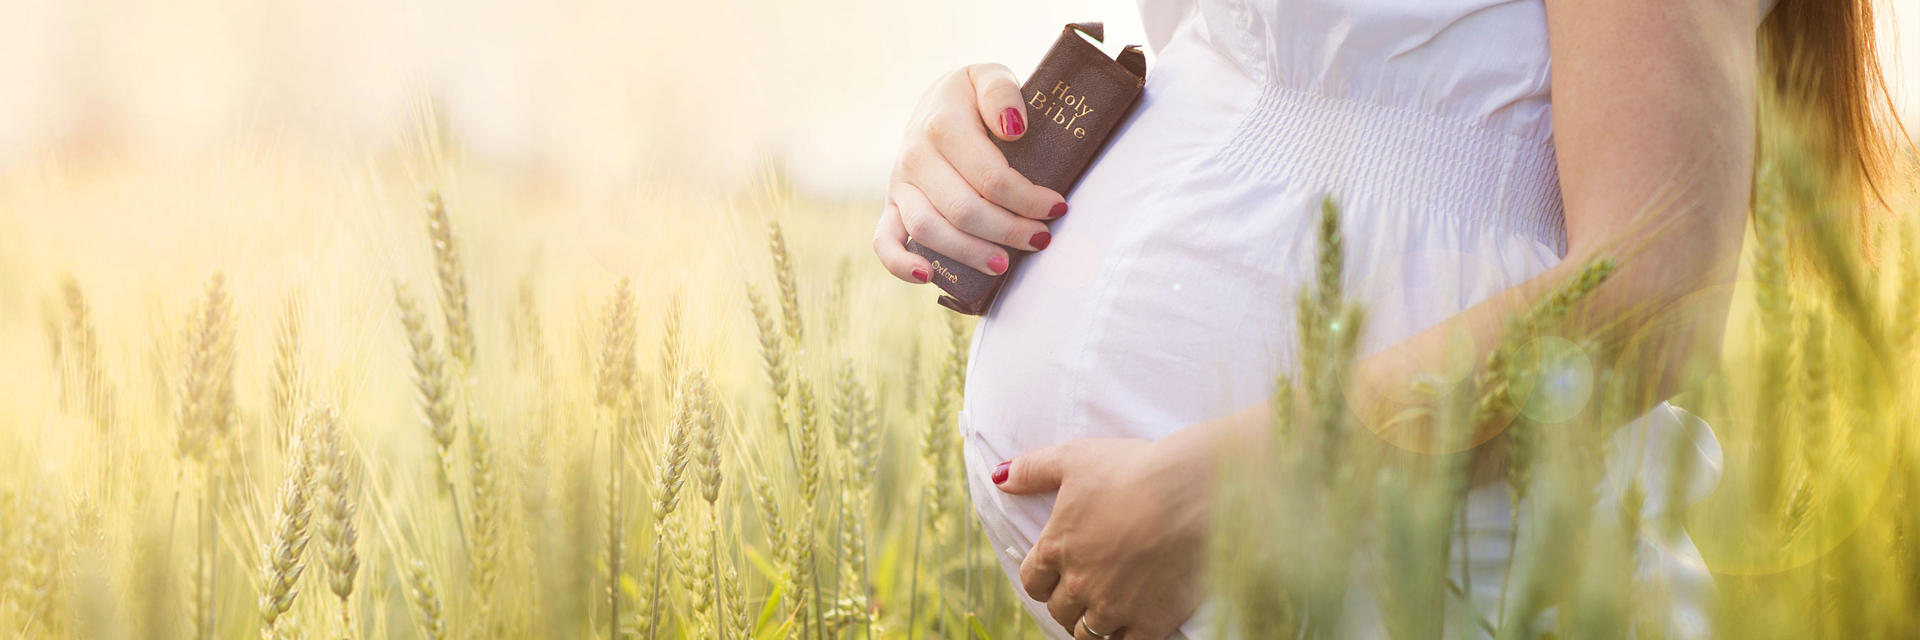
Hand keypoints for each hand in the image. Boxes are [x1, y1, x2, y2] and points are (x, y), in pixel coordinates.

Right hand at [873, 64, 1068, 283]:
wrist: (935, 103)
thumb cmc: (973, 97)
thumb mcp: (989, 76)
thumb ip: (1002, 91)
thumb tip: (1014, 128)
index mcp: (941, 125)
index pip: (990, 176)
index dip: (1027, 199)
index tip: (1057, 207)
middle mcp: (914, 157)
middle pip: (963, 209)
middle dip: (1008, 230)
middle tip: (1041, 239)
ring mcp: (899, 185)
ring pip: (929, 230)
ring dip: (969, 253)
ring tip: (1004, 265)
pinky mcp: (891, 206)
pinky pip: (884, 241)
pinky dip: (900, 264)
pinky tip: (928, 277)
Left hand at [994, 437, 1210, 639]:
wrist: (1193, 492)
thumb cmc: (1133, 469)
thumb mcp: (1075, 457)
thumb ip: (1032, 469)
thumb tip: (999, 477)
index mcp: (1057, 547)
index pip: (1033, 582)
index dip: (1042, 580)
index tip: (1055, 575)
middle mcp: (1079, 584)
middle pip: (1060, 611)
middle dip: (1068, 604)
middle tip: (1085, 593)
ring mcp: (1115, 607)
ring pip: (1089, 634)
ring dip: (1093, 625)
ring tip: (1108, 612)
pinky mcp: (1151, 621)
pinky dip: (1127, 638)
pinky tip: (1135, 626)